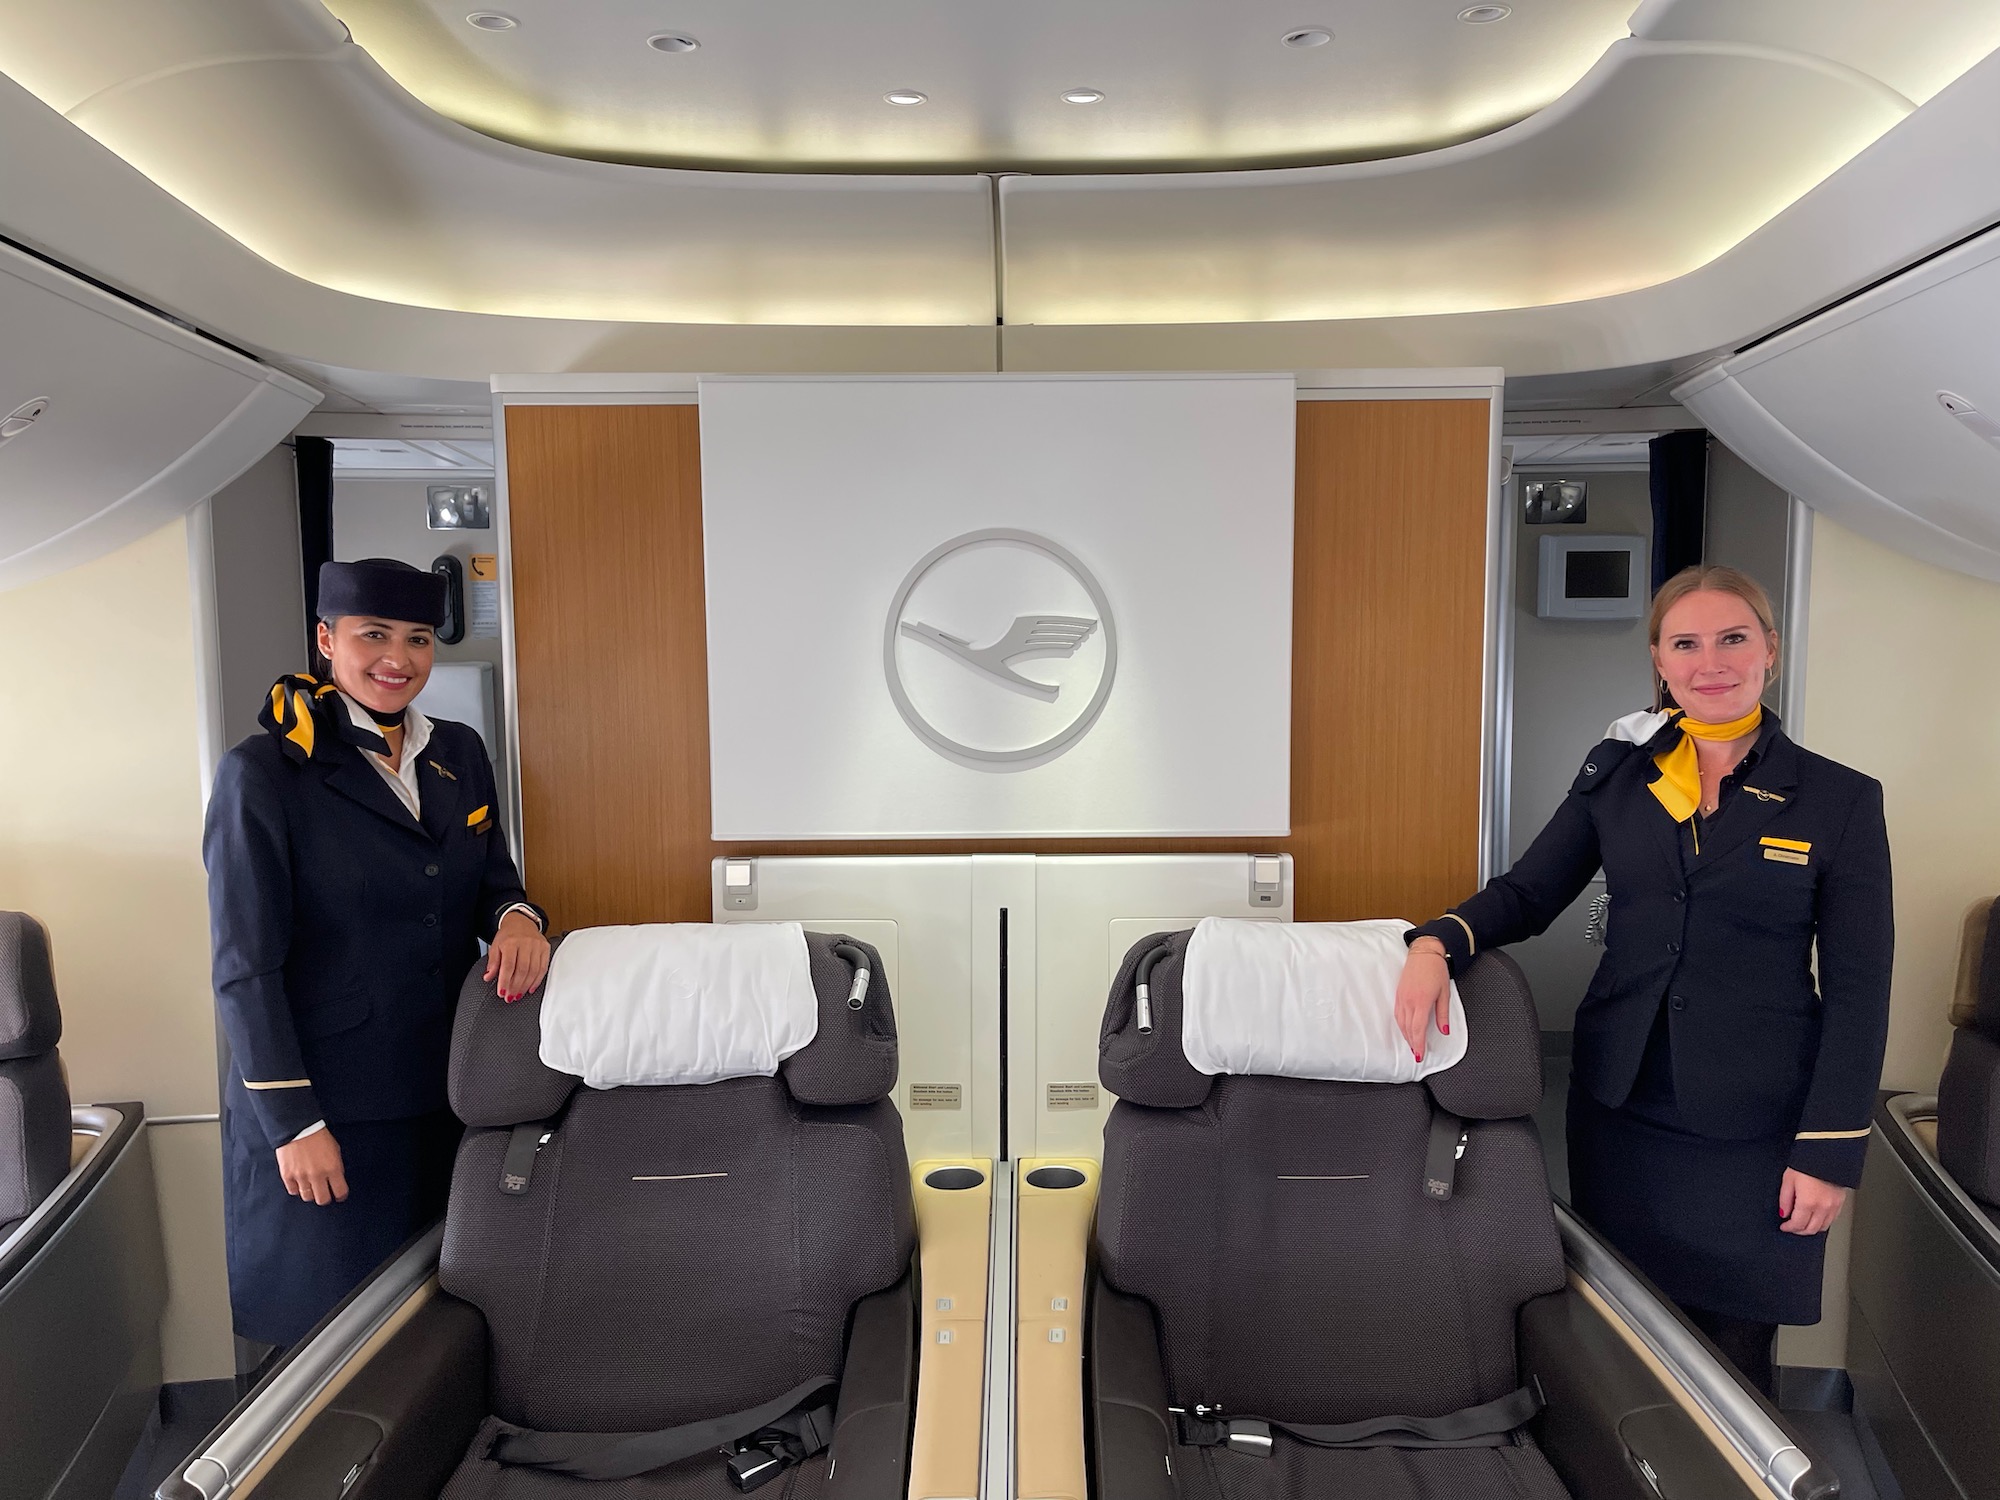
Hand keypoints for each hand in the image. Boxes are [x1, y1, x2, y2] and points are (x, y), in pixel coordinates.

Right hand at [276, 1130, 347, 1205]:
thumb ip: (336, 1167)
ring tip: (311, 1186)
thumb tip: (336, 1180)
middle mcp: (318, 1175)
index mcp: (333, 1168)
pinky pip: (293, 1191)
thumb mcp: (335, 1150)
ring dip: (310, 1193)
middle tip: (324, 1193)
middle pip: (322, 1200)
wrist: (298, 1127)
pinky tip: (299, 1182)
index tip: (339, 1195)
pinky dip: (297, 1188)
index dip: (340, 1195)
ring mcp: (301, 1177)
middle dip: (325, 1198)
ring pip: (308, 1197)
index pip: (340, 1192)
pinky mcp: (287, 1176)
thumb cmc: (318, 1136)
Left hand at [486, 909, 551, 1001]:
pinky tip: (530, 988)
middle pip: (522, 970)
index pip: (508, 965)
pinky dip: (537, 981)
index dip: (505, 981)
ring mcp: (537, 946)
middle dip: (515, 987)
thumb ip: (492, 963)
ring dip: (525, 986)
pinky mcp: (545, 948)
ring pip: (533, 971)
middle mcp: (526, 943)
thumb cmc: (508, 936)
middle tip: (510, 997)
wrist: (521, 922)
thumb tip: (488, 977)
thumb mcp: (495, 946)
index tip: (502, 993)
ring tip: (518, 995)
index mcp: (511, 942)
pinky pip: (543, 968)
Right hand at [1394, 944, 1451, 1062]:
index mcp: (1421, 1001)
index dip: (1419, 1044)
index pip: (1418, 1029)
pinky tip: (1405, 1029)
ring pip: (1401, 1023)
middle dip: (1412, 1043)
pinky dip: (1401, 1025)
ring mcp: (1402, 997)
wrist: (1424, 953)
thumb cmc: (1436, 969)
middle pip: (1408, 1028)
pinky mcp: (1398, 994)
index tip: (1420, 1055)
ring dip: (1406, 1035)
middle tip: (1417, 1054)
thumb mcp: (1444, 993)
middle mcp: (1409, 1001)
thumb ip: (1443, 1014)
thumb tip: (1444, 1030)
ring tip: (1412, 1045)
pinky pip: (1398, 1014)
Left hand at [1779, 1168, 1846, 1234]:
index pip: (1798, 1224)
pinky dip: (1823, 1222)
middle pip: (1811, 1229)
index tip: (1784, 1226)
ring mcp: (1833, 1206)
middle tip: (1792, 1227)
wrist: (1826, 1154)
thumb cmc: (1806, 1164)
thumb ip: (1785, 1199)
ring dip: (1812, 1228)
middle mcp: (1823, 1207)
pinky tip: (1816, 1218)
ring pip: (1823, 1227)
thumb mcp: (1788, 1180)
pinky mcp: (1840, 1202)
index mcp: (1808, 1203)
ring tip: (1803, 1223)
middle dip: (1799, 1230)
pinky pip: (1832, 1219)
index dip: (1789, 1228)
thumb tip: (1784, 1213)